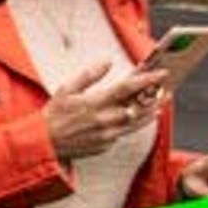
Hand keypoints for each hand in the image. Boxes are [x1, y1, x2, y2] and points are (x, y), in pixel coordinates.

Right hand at [44, 55, 168, 162]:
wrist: (42, 144)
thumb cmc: (53, 116)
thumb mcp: (66, 90)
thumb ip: (89, 75)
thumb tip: (107, 62)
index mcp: (95, 103)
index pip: (128, 88)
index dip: (148, 79)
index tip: (162, 72)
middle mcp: (104, 119)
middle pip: (139, 107)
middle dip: (154, 97)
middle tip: (165, 90)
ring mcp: (106, 134)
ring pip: (137, 123)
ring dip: (150, 113)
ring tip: (159, 105)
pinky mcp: (105, 145)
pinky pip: (123, 133)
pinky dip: (131, 125)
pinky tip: (136, 119)